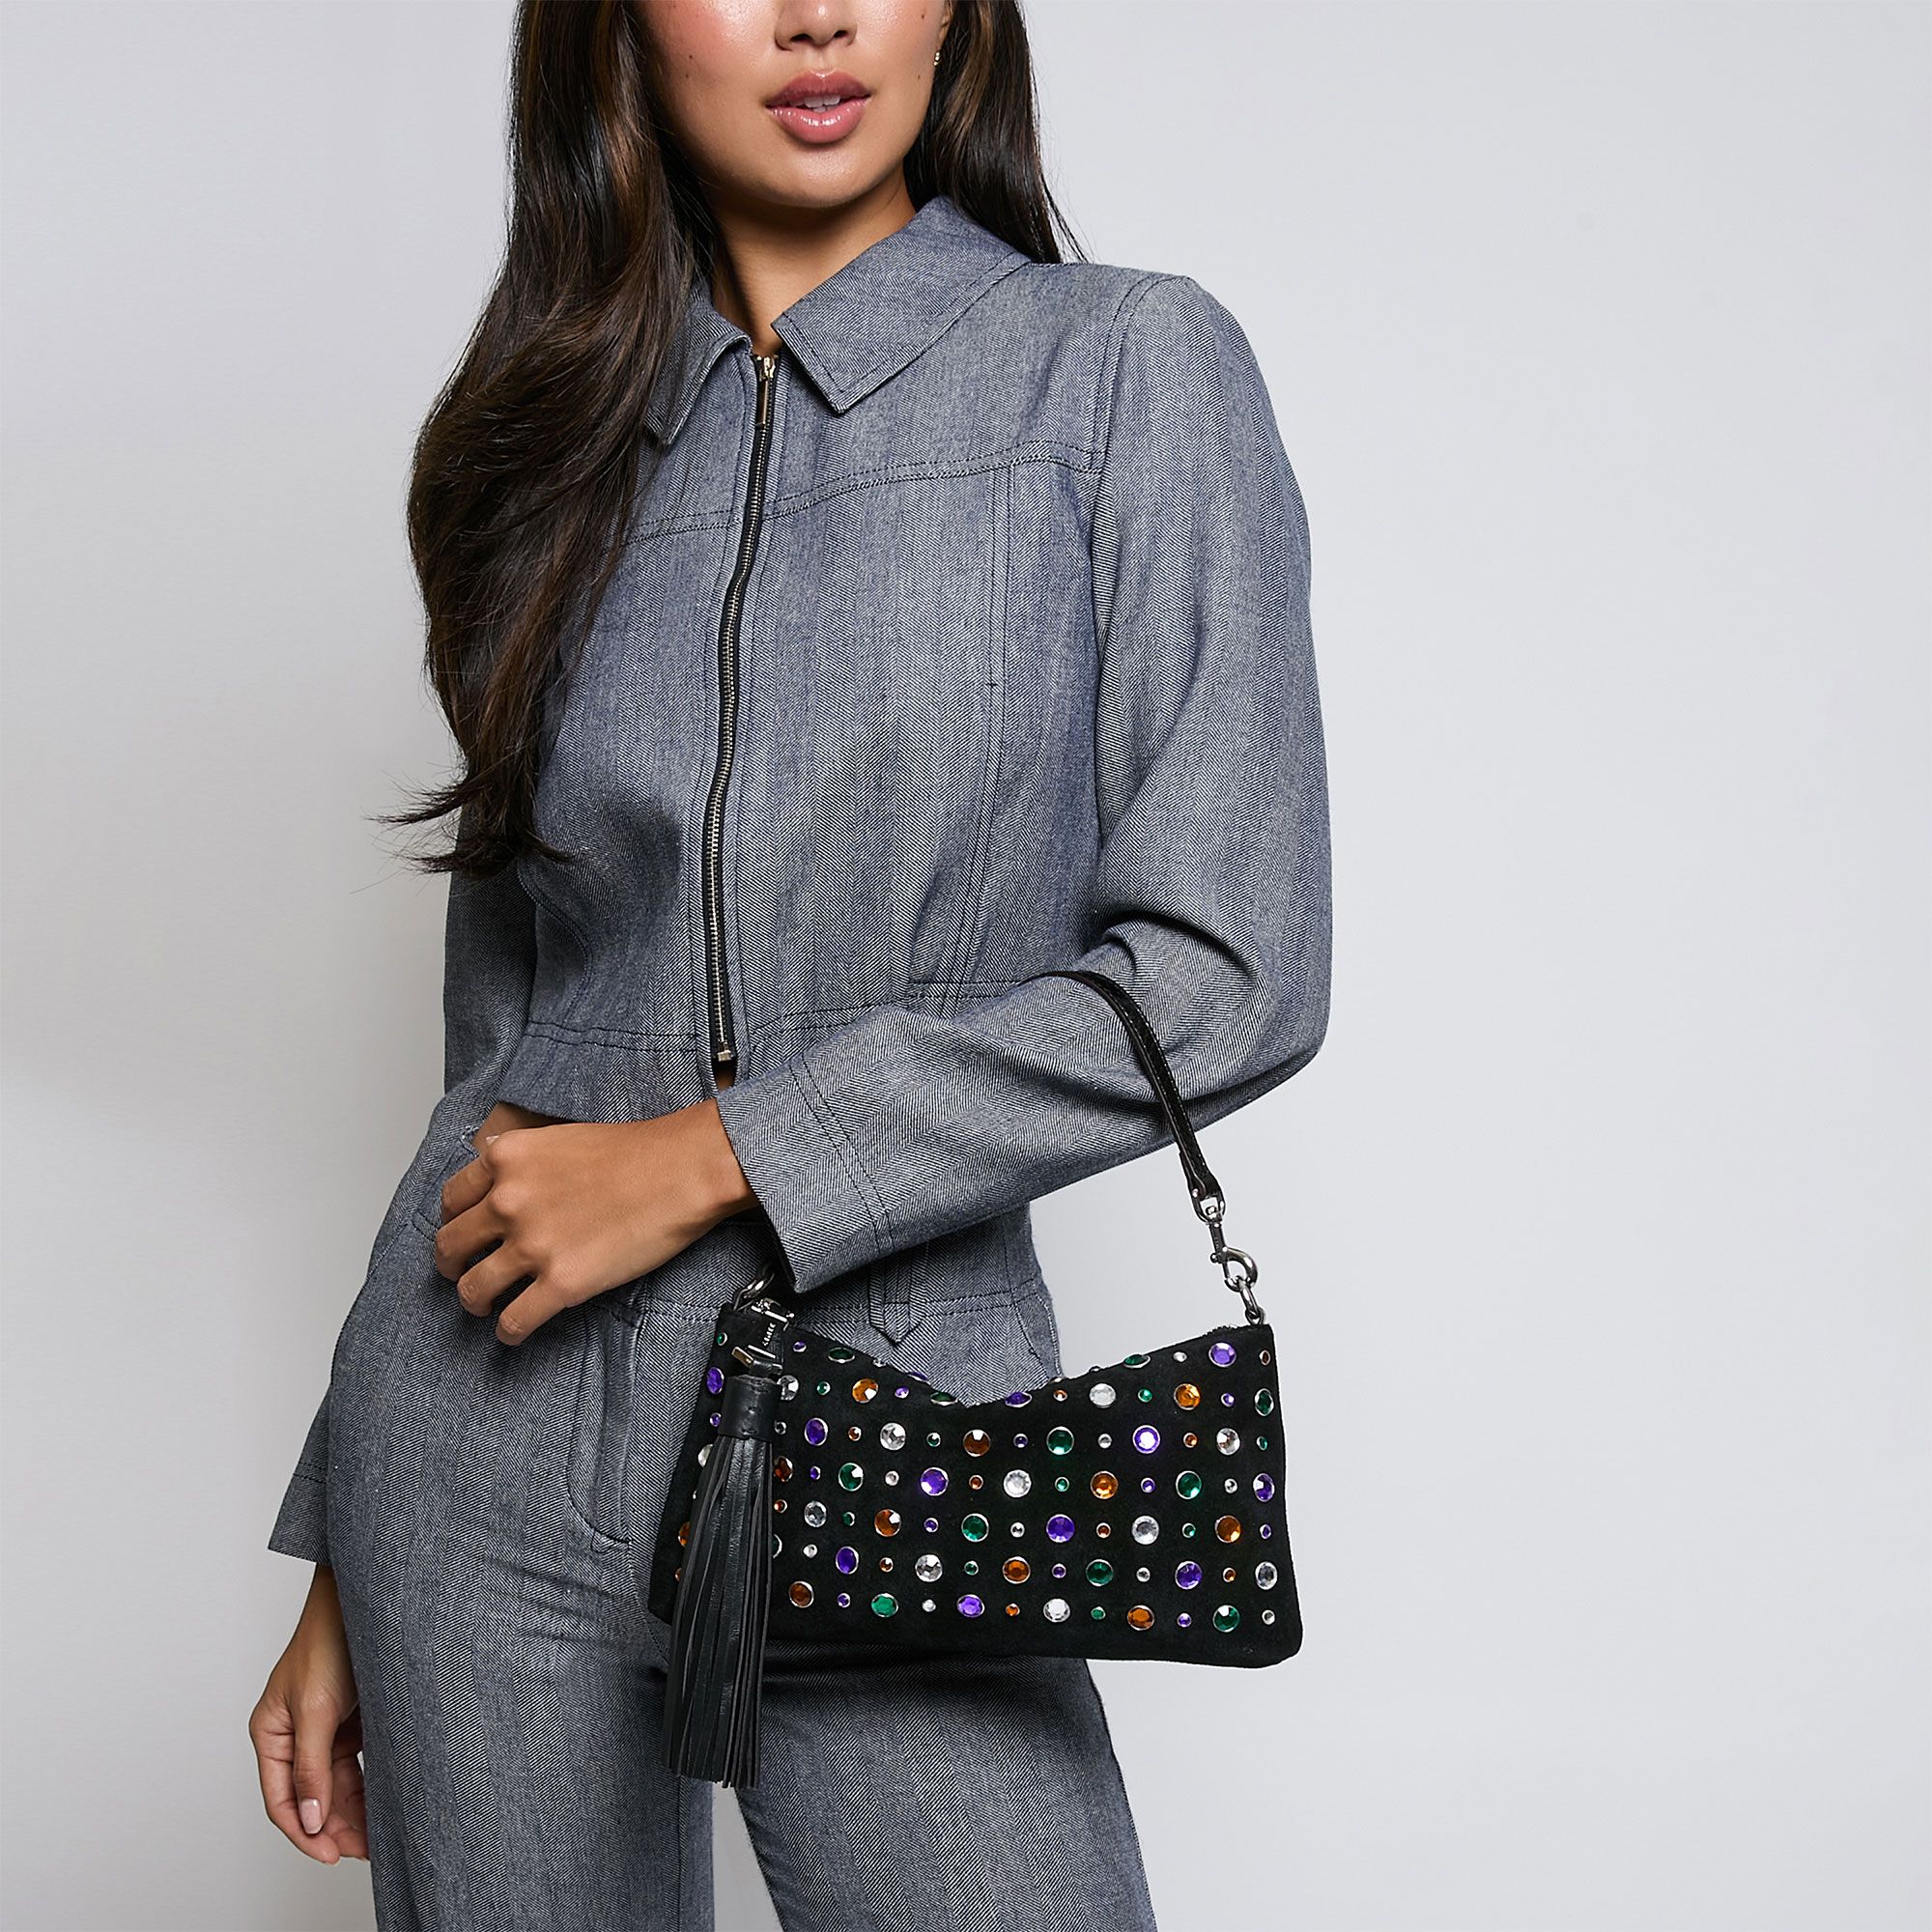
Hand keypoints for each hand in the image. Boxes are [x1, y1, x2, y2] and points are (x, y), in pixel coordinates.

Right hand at [250, 1565, 367, 1862]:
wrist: (365, 1601)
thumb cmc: (329, 1642)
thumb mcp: (316, 1709)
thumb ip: (312, 1767)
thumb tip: (310, 1820)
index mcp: (271, 1733)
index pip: (281, 1799)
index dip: (303, 1832)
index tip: (330, 1854)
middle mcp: (293, 1736)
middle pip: (310, 1797)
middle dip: (333, 1827)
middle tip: (362, 1852)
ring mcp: (322, 1730)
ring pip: (334, 1786)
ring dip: (353, 1812)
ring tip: (376, 1838)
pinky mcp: (350, 1721)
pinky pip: (355, 1766)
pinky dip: (367, 1788)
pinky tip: (383, 1806)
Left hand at [431, 1099, 756, 1342]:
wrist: (682, 1171)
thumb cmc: (637, 1151)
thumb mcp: (561, 1136)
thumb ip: (522, 1157)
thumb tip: (497, 1165)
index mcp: (507, 1159)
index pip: (451, 1198)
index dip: (451, 1221)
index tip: (461, 1232)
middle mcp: (508, 1201)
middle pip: (451, 1246)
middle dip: (451, 1265)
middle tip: (460, 1272)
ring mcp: (532, 1245)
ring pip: (473, 1289)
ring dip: (474, 1300)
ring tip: (485, 1304)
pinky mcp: (560, 1283)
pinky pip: (513, 1321)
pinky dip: (508, 1332)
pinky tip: (514, 1331)